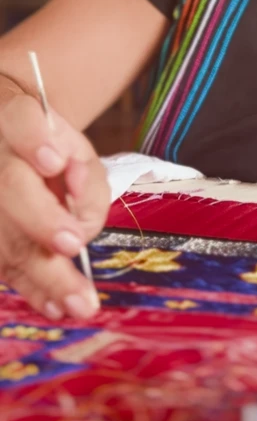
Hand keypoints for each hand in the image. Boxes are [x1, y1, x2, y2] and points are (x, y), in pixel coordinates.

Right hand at [0, 94, 109, 319]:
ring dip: (39, 271)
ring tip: (77, 303)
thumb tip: (78, 209)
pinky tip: (56, 306)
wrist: (8, 146)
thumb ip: (85, 176)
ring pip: (1, 233)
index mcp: (13, 114)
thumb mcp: (77, 151)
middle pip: (9, 185)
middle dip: (41, 220)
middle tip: (72, 244)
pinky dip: (29, 286)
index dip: (34, 139)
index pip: (20, 117)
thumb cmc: (49, 152)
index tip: (55, 161)